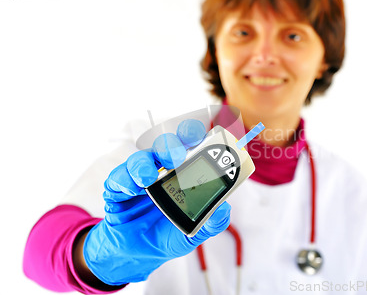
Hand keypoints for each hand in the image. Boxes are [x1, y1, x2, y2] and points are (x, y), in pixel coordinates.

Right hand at [83, 119, 230, 285]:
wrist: (139, 255)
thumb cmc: (169, 234)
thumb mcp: (196, 231)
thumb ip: (213, 221)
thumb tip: (224, 208)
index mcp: (184, 172)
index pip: (190, 145)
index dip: (194, 135)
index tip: (200, 136)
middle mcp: (162, 169)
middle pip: (166, 145)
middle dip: (171, 146)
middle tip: (175, 158)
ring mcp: (140, 176)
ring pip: (141, 158)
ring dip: (144, 164)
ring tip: (148, 178)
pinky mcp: (119, 188)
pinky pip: (118, 177)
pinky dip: (125, 181)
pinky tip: (132, 190)